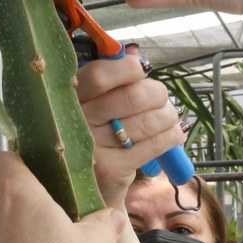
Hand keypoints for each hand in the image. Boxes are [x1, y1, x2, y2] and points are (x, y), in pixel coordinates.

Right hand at [74, 54, 183, 205]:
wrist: (87, 186)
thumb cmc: (95, 133)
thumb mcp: (93, 103)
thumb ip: (112, 79)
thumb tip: (135, 57)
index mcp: (70, 97)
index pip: (99, 76)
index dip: (127, 69)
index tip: (140, 70)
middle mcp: (78, 121)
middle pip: (134, 97)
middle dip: (157, 94)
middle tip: (160, 98)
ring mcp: (94, 148)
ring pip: (150, 120)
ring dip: (168, 116)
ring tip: (167, 117)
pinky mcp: (113, 170)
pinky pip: (157, 144)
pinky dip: (172, 135)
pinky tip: (172, 134)